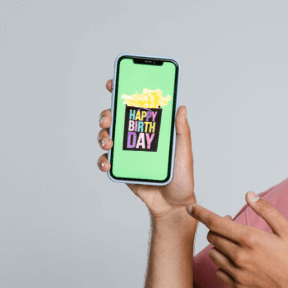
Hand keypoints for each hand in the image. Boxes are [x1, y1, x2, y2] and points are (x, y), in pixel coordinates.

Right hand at [97, 79, 196, 220]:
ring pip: (107, 138)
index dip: (123, 92)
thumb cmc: (182, 178)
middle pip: (115, 119)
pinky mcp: (122, 169)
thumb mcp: (184, 152)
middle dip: (107, 115)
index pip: (136, 107)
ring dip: (102, 137)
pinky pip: (106, 161)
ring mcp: (128, 153)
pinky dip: (103, 160)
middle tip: (108, 119)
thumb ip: (182, 131)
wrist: (173, 205)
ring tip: (109, 143)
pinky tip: (108, 163)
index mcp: (152, 130)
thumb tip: (180, 106)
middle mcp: (137, 138)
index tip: (113, 83)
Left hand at [186, 191, 287, 287]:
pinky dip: (224, 265)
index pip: (216, 223)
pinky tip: (237, 261)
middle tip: (232, 226)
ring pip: (214, 255)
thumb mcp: (287, 230)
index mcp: (250, 239)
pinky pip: (220, 272)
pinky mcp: (239, 287)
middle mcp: (240, 257)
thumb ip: (266, 210)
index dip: (201, 214)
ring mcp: (238, 274)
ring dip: (220, 247)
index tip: (192, 208)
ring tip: (236, 245)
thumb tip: (249, 195)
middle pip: (213, 238)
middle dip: (218, 229)